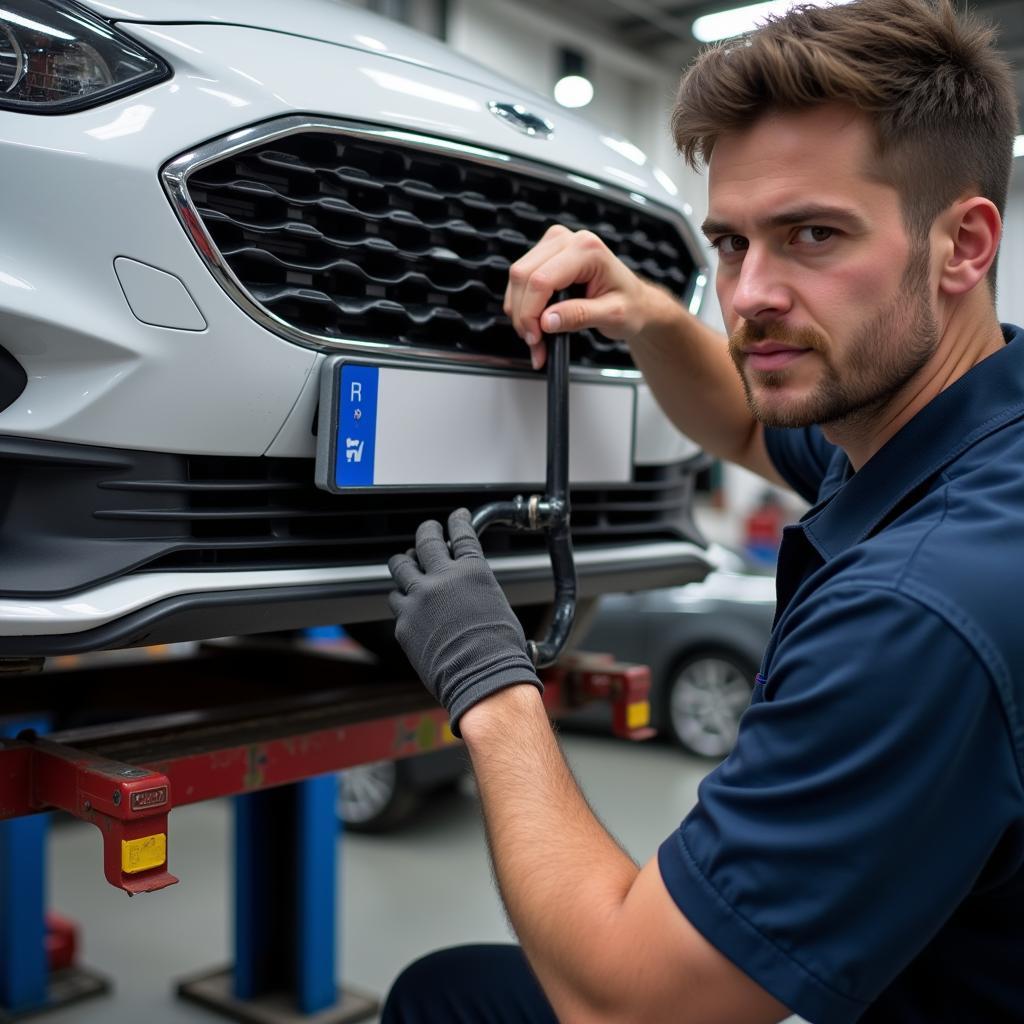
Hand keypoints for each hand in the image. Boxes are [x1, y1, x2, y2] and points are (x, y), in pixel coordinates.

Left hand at [387, 508, 541, 735]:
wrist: (483, 678)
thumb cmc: (499, 650)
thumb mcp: (496, 605)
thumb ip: (474, 588)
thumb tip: (464, 585)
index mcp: (472, 571)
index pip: (462, 535)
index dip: (457, 522)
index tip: (455, 517)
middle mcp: (442, 578)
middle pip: (426, 542)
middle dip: (427, 531)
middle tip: (428, 529)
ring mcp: (419, 598)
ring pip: (400, 567)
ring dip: (403, 561)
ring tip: (404, 560)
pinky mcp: (404, 621)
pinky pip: (397, 601)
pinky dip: (402, 599)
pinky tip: (406, 600)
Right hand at [504, 225, 650, 368]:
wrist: (636, 301)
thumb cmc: (630, 305)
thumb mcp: (612, 315)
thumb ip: (579, 316)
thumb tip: (546, 321)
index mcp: (587, 249)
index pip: (542, 280)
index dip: (531, 312)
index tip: (535, 338)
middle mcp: (567, 240)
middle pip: (523, 276)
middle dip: (523, 315)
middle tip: (535, 343)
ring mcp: (553, 244)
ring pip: (517, 278)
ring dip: (520, 313)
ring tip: (537, 339)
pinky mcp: (544, 255)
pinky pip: (521, 280)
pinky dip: (523, 307)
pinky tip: (535, 326)